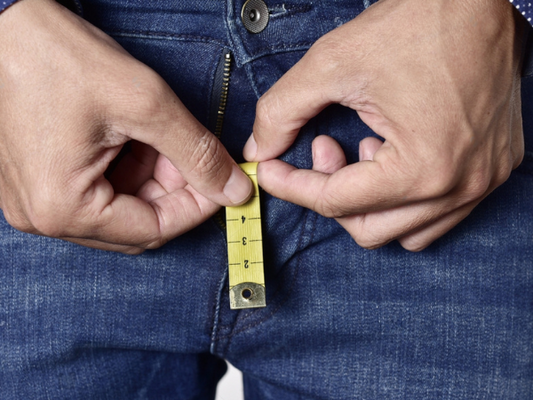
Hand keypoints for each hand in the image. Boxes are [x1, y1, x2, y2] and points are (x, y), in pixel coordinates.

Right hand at [0, 0, 251, 253]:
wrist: (3, 26)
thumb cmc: (57, 56)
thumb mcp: (145, 104)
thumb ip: (196, 153)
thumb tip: (234, 189)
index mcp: (63, 208)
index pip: (153, 230)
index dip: (197, 207)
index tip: (224, 184)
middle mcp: (44, 216)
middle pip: (137, 224)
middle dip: (175, 191)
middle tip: (196, 155)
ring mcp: (39, 201)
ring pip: (121, 209)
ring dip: (154, 179)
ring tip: (161, 137)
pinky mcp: (40, 183)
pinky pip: (99, 192)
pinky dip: (128, 171)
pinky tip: (136, 139)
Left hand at [244, 0, 525, 250]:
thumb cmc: (420, 23)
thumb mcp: (334, 64)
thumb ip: (282, 111)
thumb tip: (259, 150)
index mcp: (422, 168)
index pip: (336, 202)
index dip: (292, 186)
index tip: (270, 169)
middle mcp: (459, 187)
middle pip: (368, 229)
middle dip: (330, 195)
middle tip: (320, 149)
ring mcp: (482, 182)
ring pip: (403, 231)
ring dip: (367, 201)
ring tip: (360, 150)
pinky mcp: (494, 170)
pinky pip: (436, 213)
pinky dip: (402, 197)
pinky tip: (390, 153)